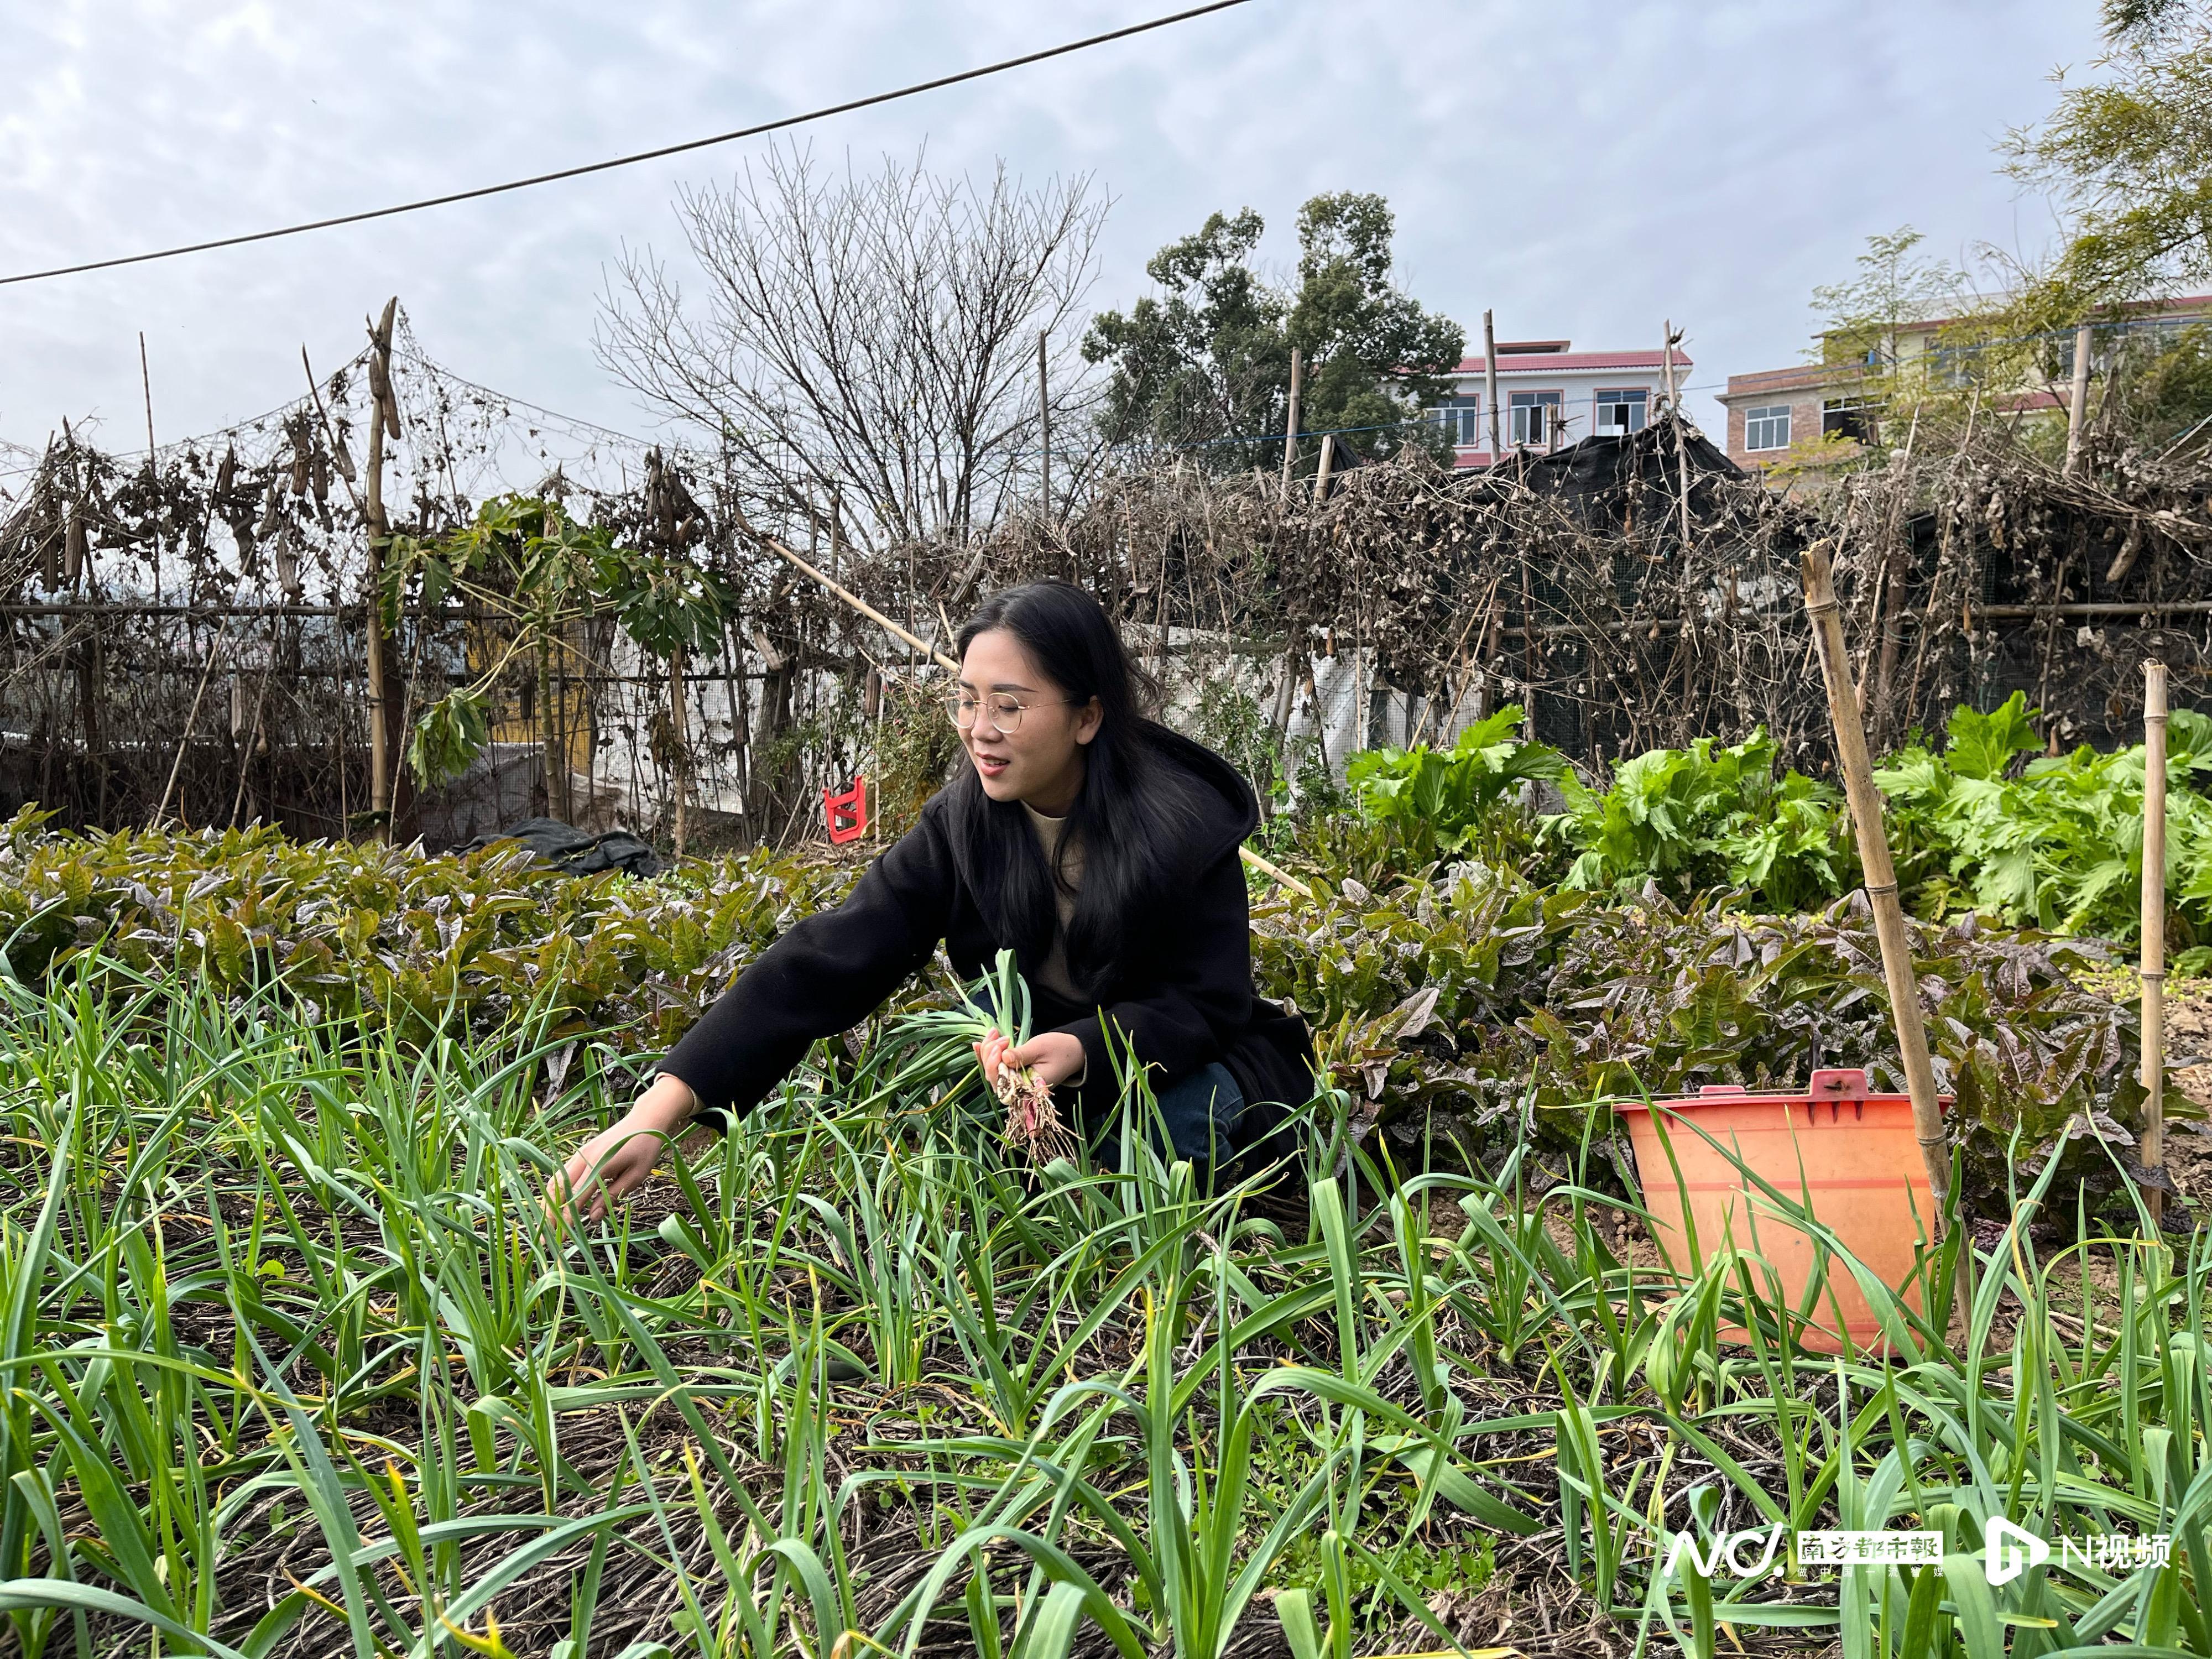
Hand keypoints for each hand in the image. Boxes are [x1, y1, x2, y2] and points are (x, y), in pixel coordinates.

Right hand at [547, 1074, 699, 1224]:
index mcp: (599, 1165)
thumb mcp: (635, 1176)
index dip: (567, 1217)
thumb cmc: (644, 1149)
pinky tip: (558, 1203)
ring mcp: (579, 1153)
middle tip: (549, 1235)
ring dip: (551, 1201)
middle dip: (552, 1213)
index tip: (562, 1236)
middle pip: (559, 1189)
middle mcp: (583, 1158)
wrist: (644, 1120)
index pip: (576, 1197)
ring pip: (556, 1180)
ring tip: (549, 1222)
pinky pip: (562, 1173)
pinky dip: (557, 1189)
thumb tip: (591, 1218)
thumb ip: (611, 1197)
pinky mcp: (580, 1152)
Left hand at [972, 1028, 1085, 1088]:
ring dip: (988, 1051)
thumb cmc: (1060, 1050)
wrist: (1073, 1052)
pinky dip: (988, 1055)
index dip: (995, 1064)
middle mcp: (1019, 1090)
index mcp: (1028, 1088)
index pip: (1003, 1082)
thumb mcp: (1040, 1048)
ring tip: (994, 1033)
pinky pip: (997, 1067)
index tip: (1001, 1045)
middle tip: (998, 1034)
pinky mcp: (1014, 1074)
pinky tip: (979, 1044)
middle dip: (990, 1055)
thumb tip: (1003, 1057)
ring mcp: (1015, 1082)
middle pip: (994, 1077)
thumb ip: (1021, 1055)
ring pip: (993, 1071)